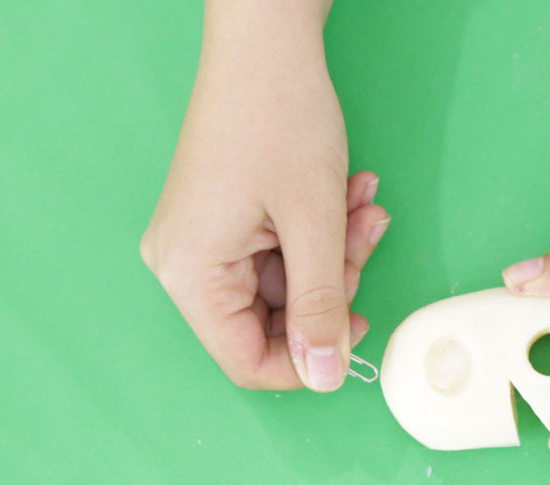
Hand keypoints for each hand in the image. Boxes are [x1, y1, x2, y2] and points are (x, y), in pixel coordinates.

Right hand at [141, 2, 388, 390]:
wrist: (267, 43)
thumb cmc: (279, 119)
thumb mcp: (315, 225)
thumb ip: (322, 306)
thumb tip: (325, 376)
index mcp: (190, 274)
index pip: (246, 360)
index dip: (306, 361)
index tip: (353, 335)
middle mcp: (185, 262)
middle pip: (269, 320)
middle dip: (330, 287)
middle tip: (363, 245)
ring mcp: (205, 238)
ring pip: (285, 282)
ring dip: (335, 252)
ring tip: (362, 208)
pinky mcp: (225, 218)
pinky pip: (280, 250)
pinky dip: (320, 230)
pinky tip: (349, 195)